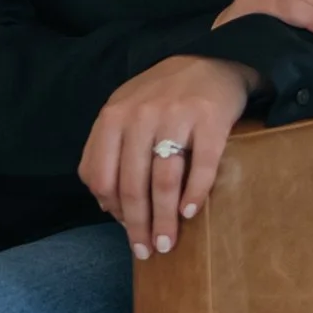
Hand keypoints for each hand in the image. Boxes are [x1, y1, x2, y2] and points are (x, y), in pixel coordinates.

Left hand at [78, 56, 257, 257]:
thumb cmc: (161, 97)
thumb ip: (107, 151)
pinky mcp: (210, 119)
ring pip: (164, 180)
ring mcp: (176, 116)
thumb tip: (107, 206)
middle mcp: (140, 115)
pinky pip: (202, 166)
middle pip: (133, 185)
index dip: (112, 210)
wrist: (211, 62)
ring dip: (165, 219)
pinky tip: (190, 212)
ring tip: (167, 242)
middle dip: (139, 225)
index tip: (126, 230)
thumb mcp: (124, 112)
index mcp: (113, 116)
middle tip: (148, 250)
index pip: (101, 176)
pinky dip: (194, 194)